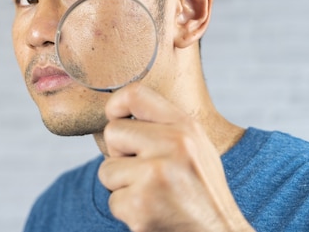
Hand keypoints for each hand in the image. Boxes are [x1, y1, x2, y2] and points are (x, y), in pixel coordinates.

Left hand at [97, 83, 253, 230]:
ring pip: (106, 169)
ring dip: (122, 186)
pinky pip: (112, 200)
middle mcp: (175, 145)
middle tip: (146, 174)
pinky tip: (152, 214)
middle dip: (119, 155)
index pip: (135, 94)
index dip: (115, 105)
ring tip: (153, 195)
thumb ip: (163, 128)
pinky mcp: (141, 205)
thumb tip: (116, 113)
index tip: (116, 118)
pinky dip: (127, 210)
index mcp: (186, 128)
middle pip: (112, 132)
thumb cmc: (202, 194)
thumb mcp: (196, 149)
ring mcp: (157, 175)